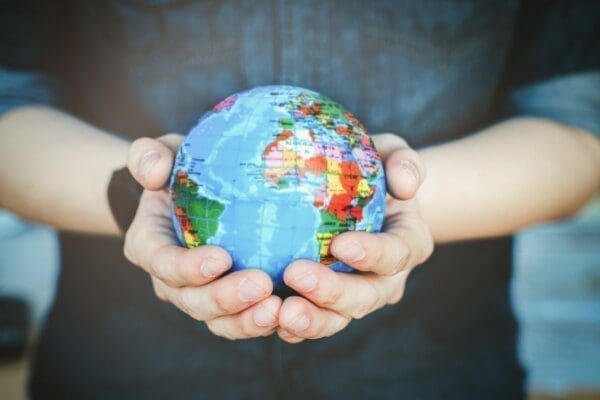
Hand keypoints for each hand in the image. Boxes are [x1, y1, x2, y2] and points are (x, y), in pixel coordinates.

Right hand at [123, 134, 280, 339]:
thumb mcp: (163, 152)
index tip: (221, 258)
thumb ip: (148, 156)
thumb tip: (153, 172)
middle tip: (261, 285)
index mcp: (150, 246)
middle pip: (193, 300)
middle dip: (225, 299)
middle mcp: (171, 280)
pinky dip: (264, 321)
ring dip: (247, 321)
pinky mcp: (228, 304)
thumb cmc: (179, 170)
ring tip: (277, 309)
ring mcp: (199, 296)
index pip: (162, 262)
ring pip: (219, 320)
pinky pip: (243, 320)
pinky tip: (291, 312)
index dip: (187, 267)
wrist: (193, 196)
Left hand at [277, 134, 433, 342]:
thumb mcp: (393, 154)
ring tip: (282, 313)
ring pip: (339, 318)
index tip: (341, 244)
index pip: (396, 253)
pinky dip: (296, 328)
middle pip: (366, 296)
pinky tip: (270, 319)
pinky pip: (315, 321)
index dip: (372, 254)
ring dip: (312, 320)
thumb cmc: (376, 171)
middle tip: (296, 274)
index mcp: (408, 243)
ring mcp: (358, 296)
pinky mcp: (330, 305)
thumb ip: (404, 162)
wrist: (365, 198)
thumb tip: (406, 185)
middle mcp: (386, 278)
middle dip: (333, 293)